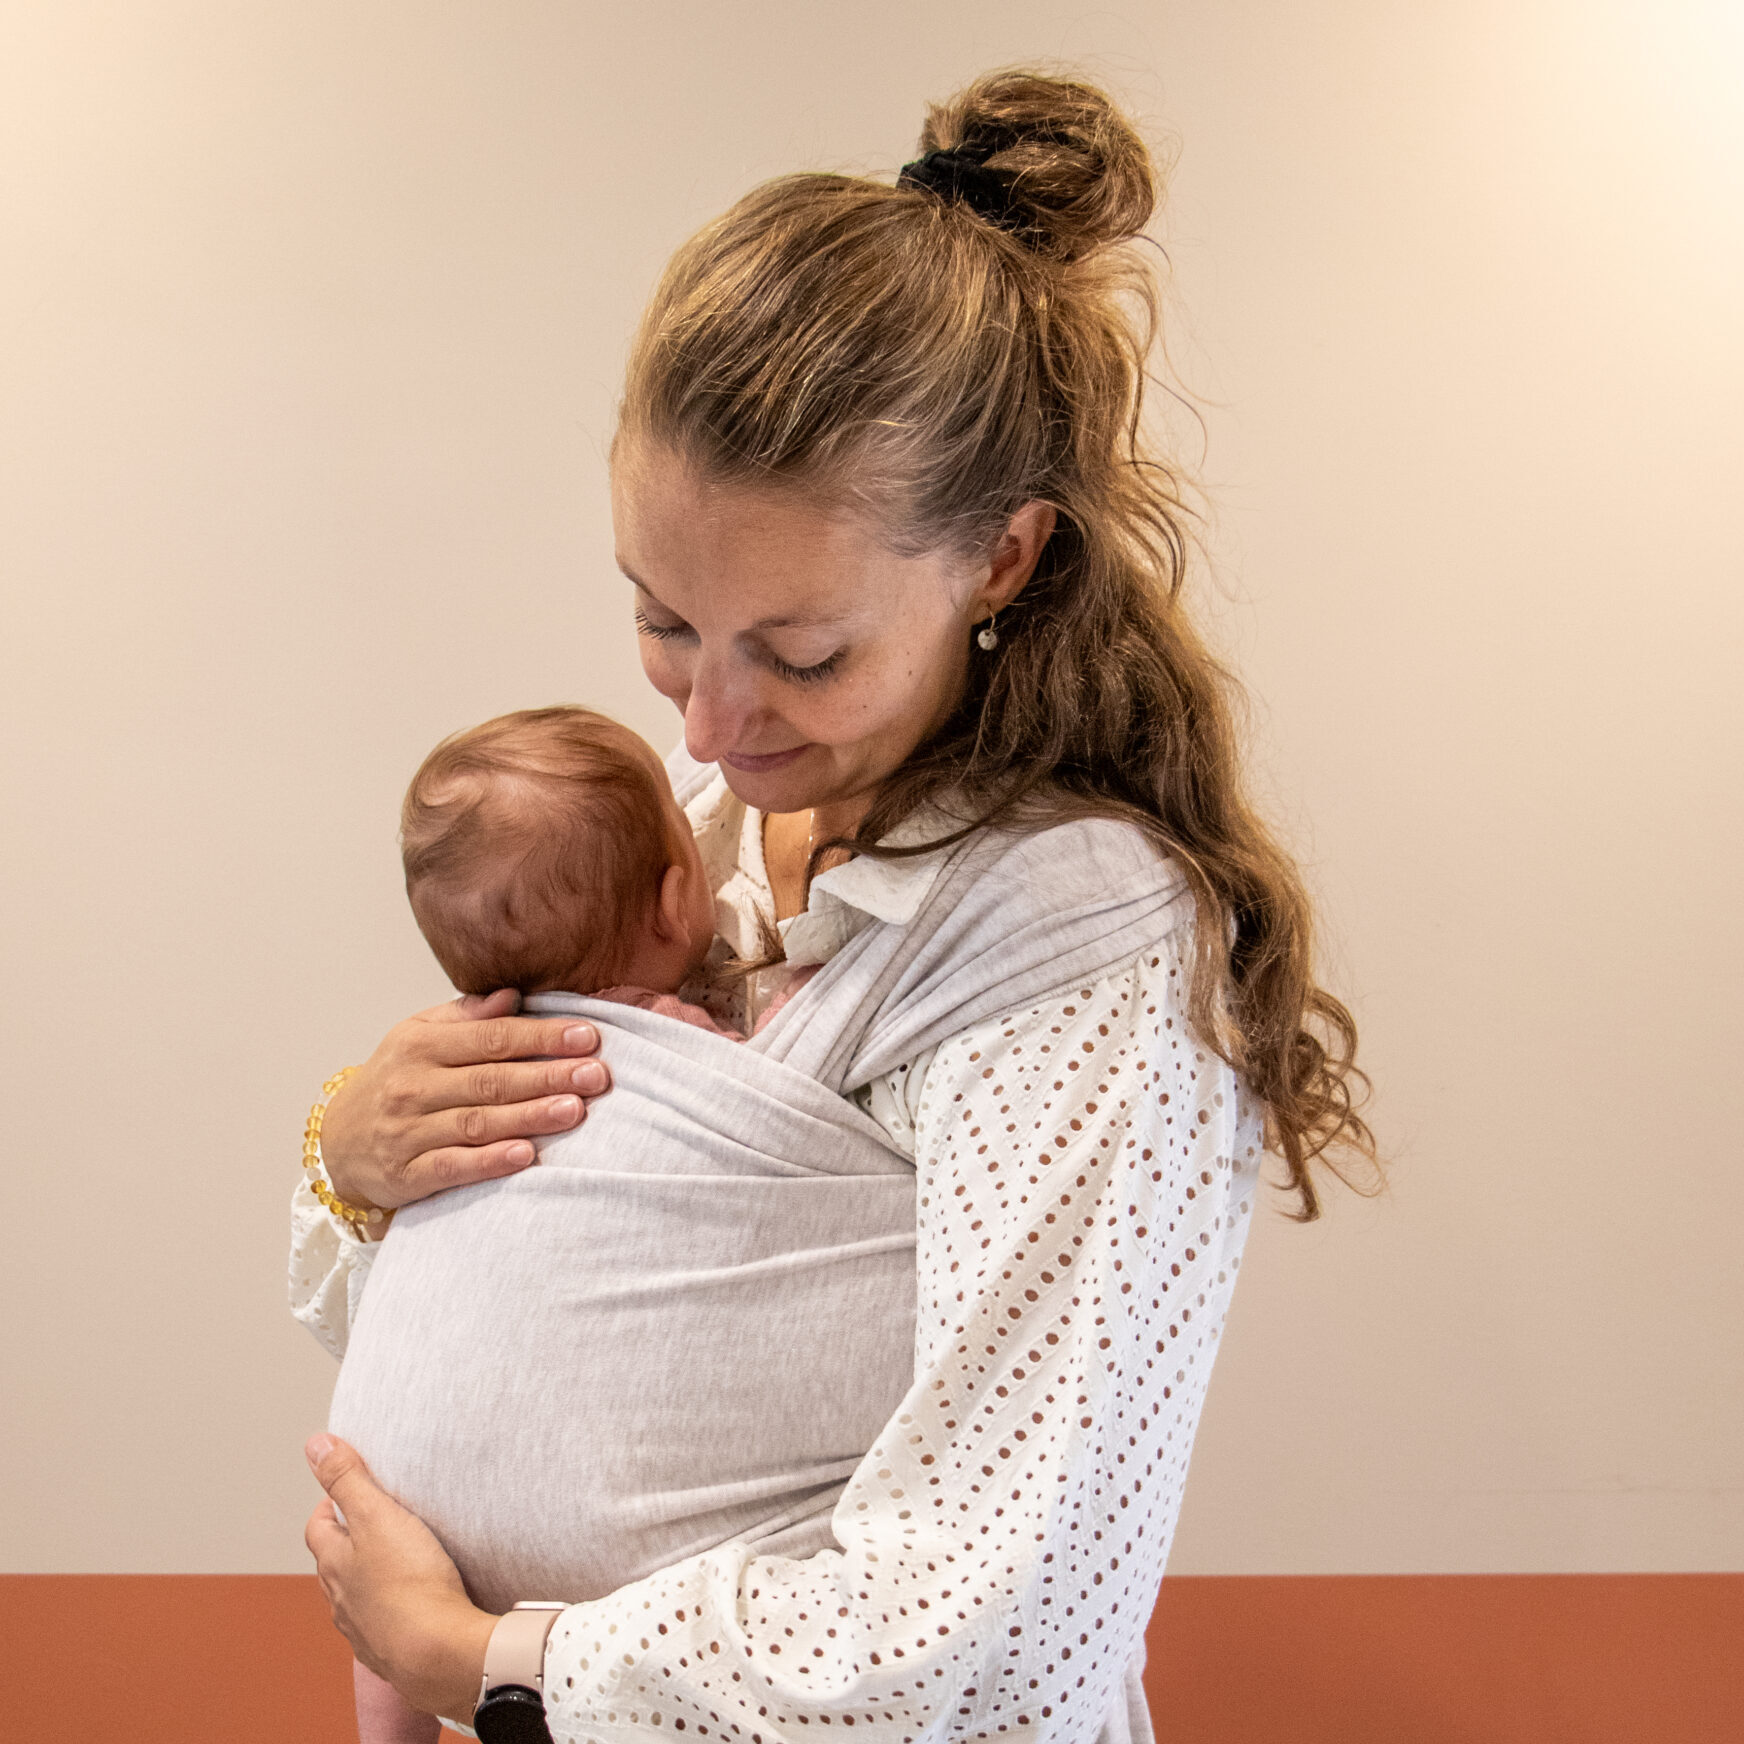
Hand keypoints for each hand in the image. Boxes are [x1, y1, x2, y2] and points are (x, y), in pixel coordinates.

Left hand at [305, 1434, 497, 1720]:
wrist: (436, 1651)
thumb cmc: (410, 1584)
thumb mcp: (378, 1515)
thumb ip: (348, 1479)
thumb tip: (315, 1444)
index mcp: (334, 1564)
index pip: (318, 1528)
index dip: (328, 1506)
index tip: (343, 1492)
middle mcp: (341, 1599)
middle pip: (332, 1564)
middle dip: (345, 1540)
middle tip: (369, 1520)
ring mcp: (363, 1628)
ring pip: (354, 1596)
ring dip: (365, 1577)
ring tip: (390, 1560)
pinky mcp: (389, 1650)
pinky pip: (380, 1624)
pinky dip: (388, 1609)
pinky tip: (409, 1603)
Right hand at [322, 989, 611, 1213]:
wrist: (337, 1144)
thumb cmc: (393, 1082)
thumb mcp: (417, 1037)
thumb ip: (466, 1017)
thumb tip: (512, 995)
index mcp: (420, 1045)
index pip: (491, 1037)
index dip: (541, 1037)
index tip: (587, 1037)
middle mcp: (412, 1086)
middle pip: (491, 1079)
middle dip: (548, 1075)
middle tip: (596, 1075)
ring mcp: (407, 1132)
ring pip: (477, 1122)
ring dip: (528, 1116)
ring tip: (574, 1110)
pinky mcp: (406, 1174)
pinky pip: (452, 1167)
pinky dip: (489, 1162)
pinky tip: (525, 1155)